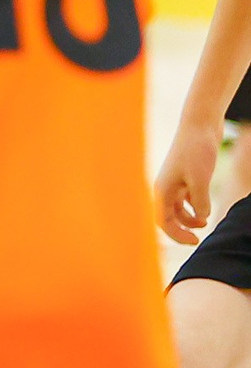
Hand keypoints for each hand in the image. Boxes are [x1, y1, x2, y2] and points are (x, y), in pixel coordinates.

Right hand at [159, 118, 224, 244]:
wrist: (200, 125)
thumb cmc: (196, 150)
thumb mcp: (201, 180)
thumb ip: (200, 202)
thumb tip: (202, 217)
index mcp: (162, 189)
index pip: (163, 221)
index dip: (176, 234)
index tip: (195, 241)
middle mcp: (165, 188)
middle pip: (167, 217)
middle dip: (181, 230)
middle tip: (198, 239)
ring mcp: (174, 182)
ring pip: (176, 209)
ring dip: (188, 219)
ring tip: (205, 222)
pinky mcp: (185, 177)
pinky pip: (184, 200)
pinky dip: (193, 208)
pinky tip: (204, 209)